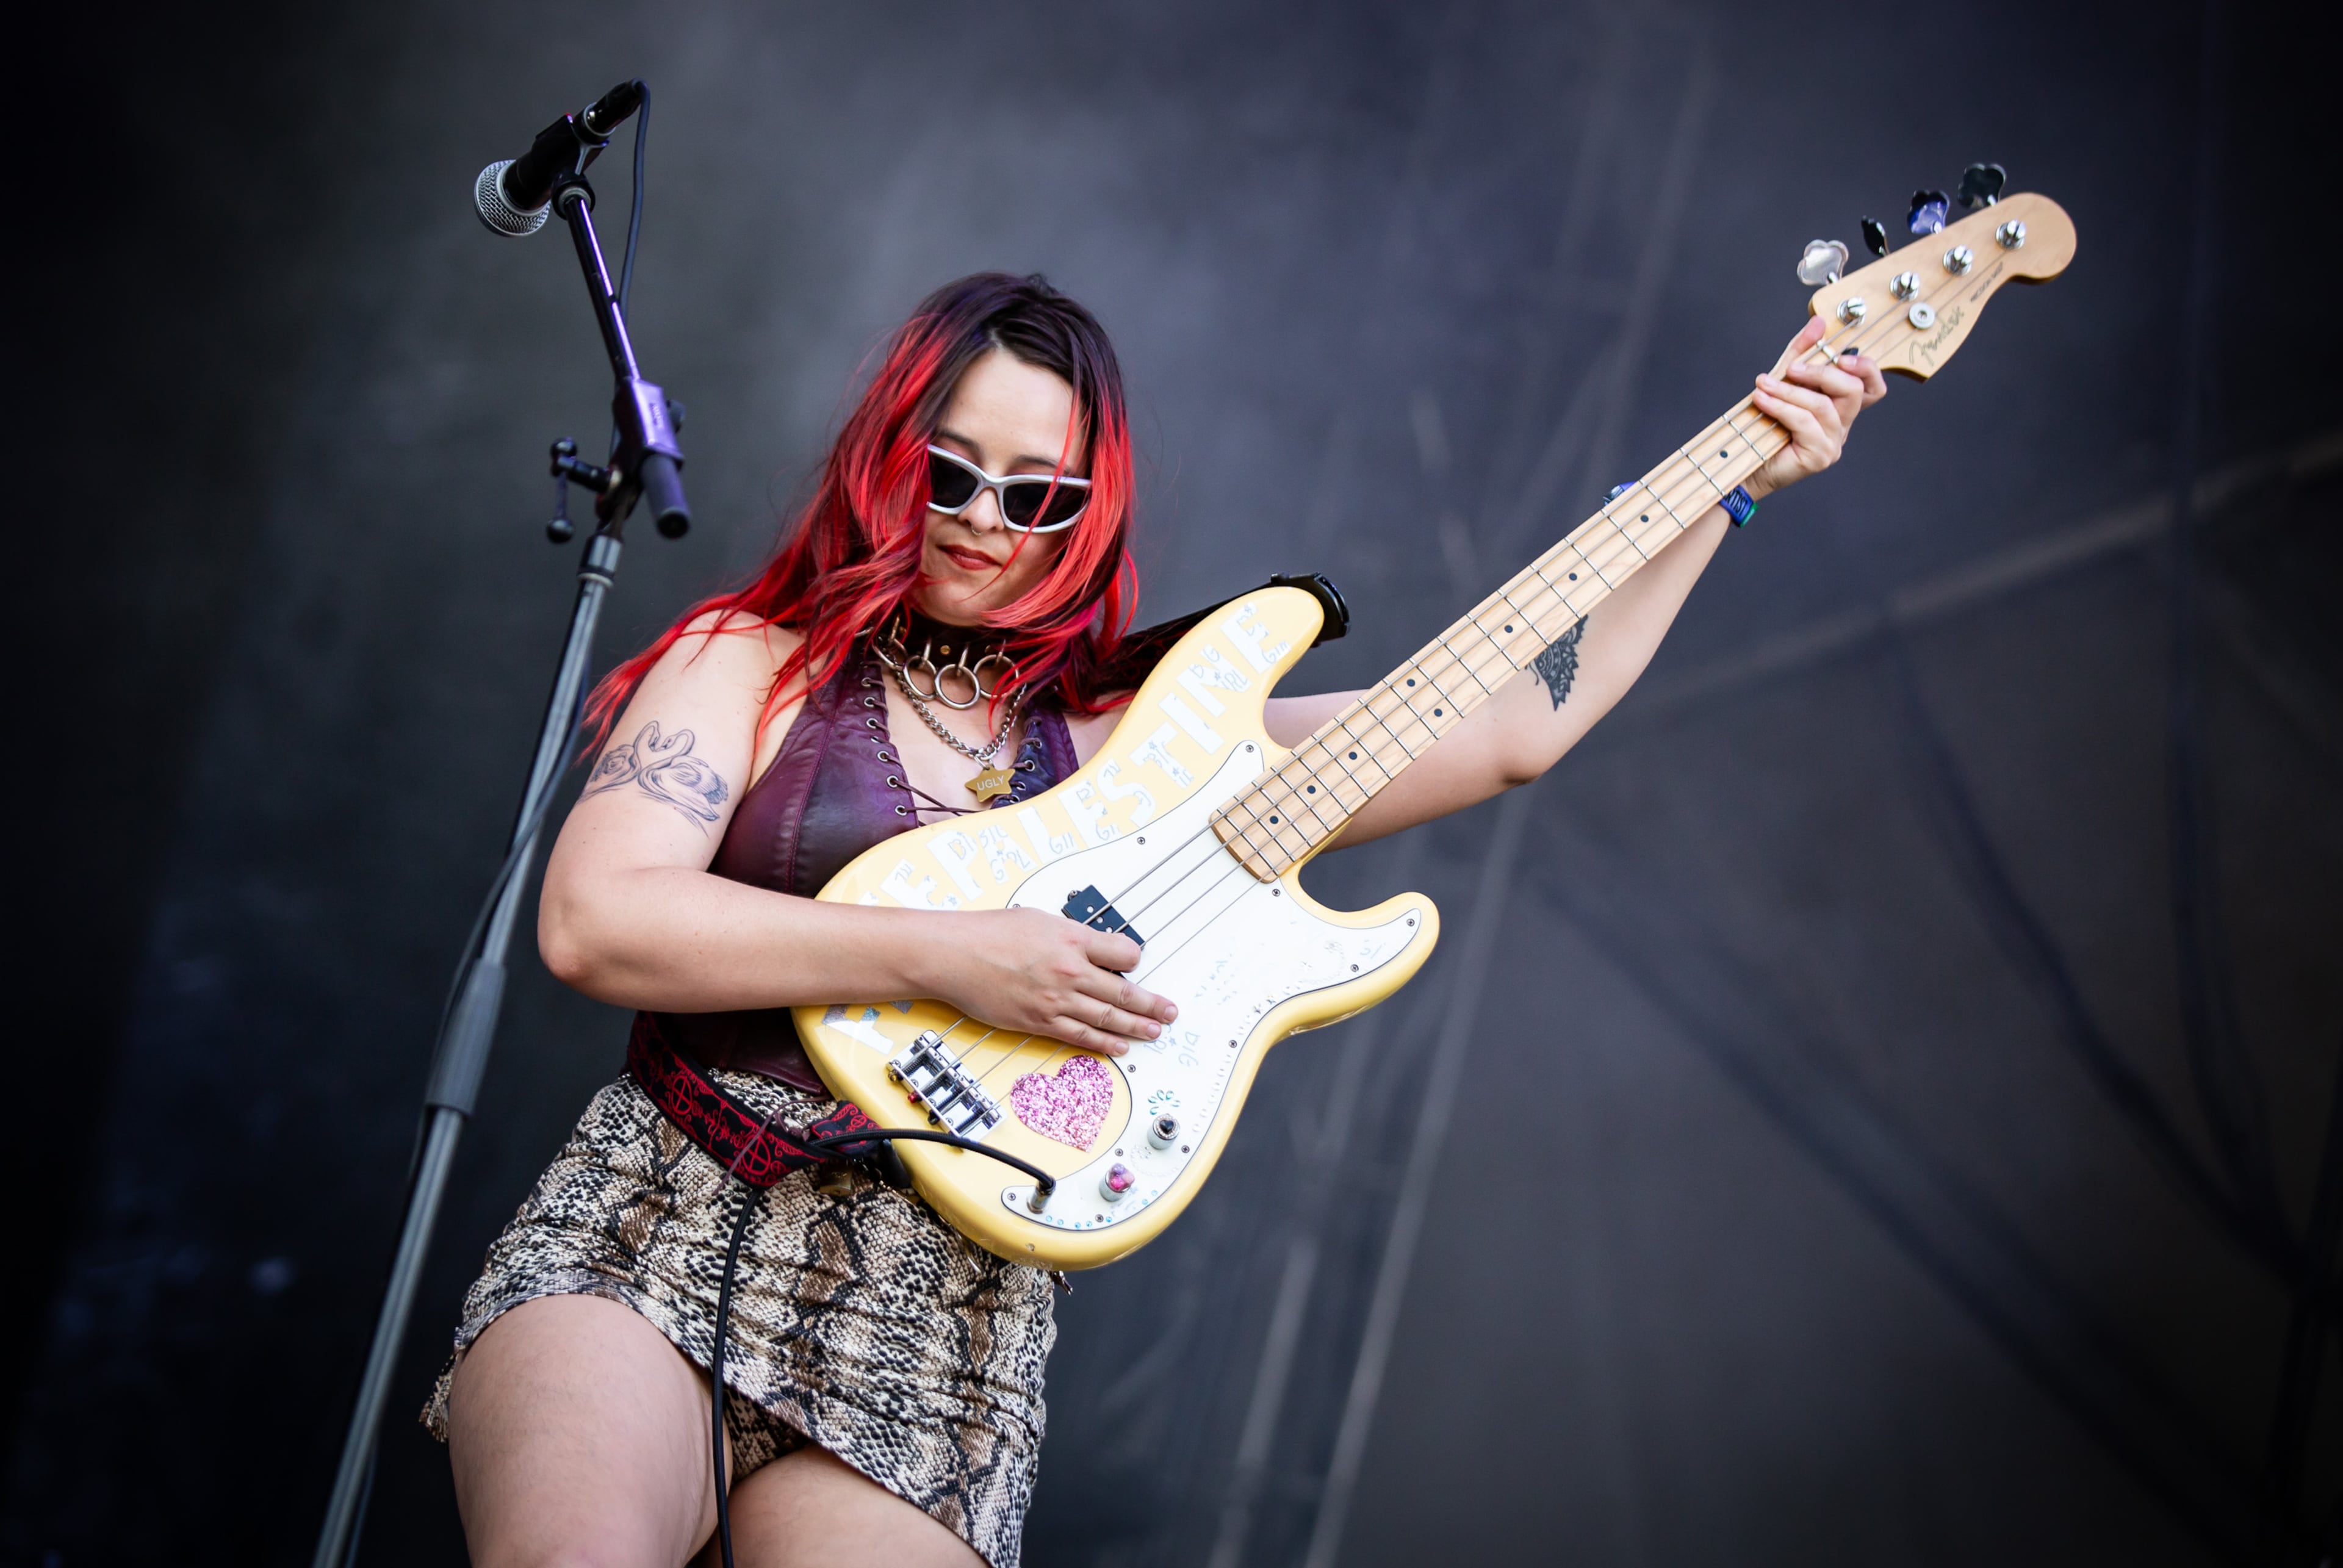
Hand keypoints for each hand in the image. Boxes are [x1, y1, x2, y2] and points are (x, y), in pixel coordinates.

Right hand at [925, 907, 1178, 1055]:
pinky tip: (1120, 1047)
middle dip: (1151, 1004)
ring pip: (1107, 1018)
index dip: (1135, 960)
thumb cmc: (988, 933)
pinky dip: (1104, 1043)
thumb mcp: (1039, 919)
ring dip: (1136, 1027)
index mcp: (1073, 939)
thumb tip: (1087, 946)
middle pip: (1123, 992)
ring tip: (1154, 1031)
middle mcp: (1070, 970)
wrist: (954, 954)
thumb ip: (1069, 935)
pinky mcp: (1040, 1021)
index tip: (1137, 965)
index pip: (1124, 953)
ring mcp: (1056, 999)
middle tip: (1169, 1012)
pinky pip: (1081, 1036)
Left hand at [1743, 316, 1887, 499]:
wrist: (1747, 465)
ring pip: (1822, 405)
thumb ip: (1802, 351)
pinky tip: (1761, 400)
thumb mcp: (1784, 380)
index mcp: (1841, 407)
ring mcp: (1834, 442)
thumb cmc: (1766, 424)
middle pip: (1852, 390)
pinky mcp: (1819, 456)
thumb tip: (1818, 321)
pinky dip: (1780, 407)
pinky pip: (1804, 422)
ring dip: (1789, 390)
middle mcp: (1843, 425)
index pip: (1873, 386)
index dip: (1866, 368)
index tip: (1841, 355)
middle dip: (1820, 373)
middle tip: (1791, 368)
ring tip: (1763, 384)